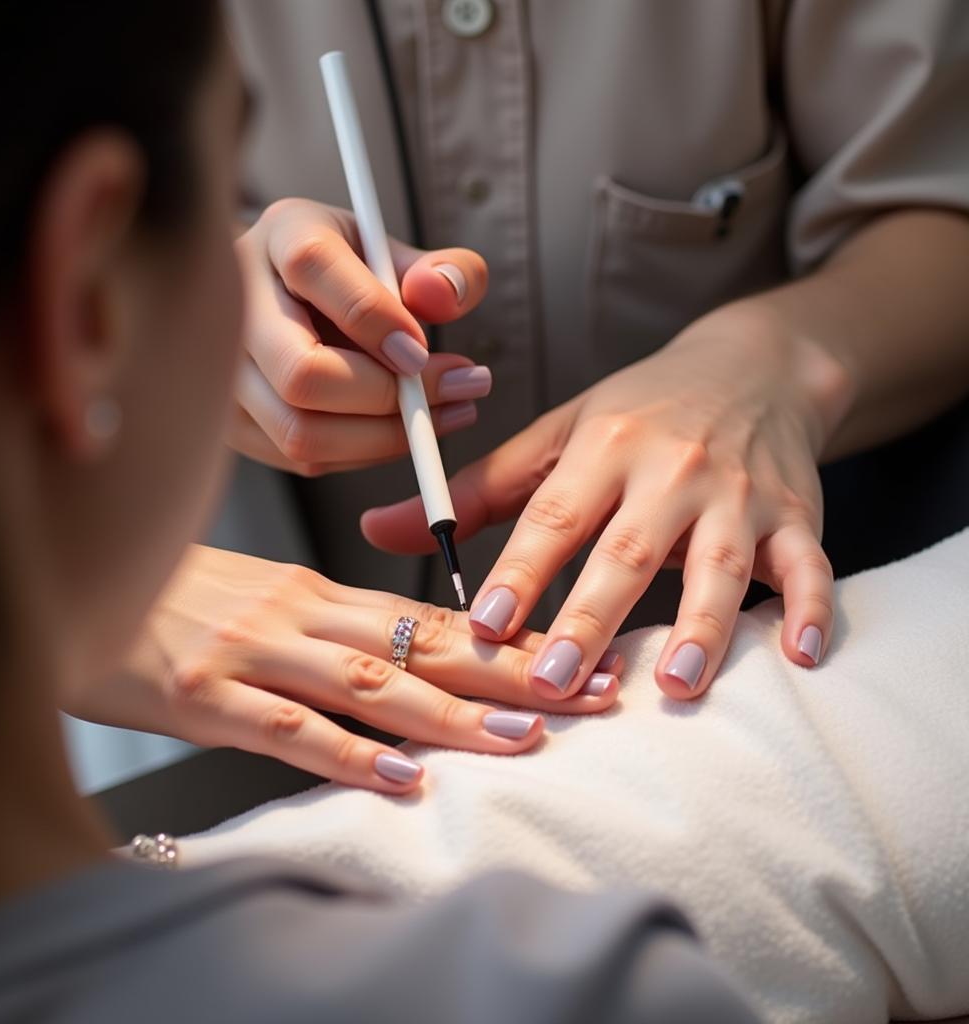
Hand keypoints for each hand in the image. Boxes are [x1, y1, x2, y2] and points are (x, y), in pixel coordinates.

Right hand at [64, 546, 620, 793]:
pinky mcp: (203, 693)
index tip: (572, 656)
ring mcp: (254, 651)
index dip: (505, 640)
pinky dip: (348, 754)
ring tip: (524, 738)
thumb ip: (330, 624)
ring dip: (452, 713)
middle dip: (511, 674)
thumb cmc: (171, 595)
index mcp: (318, 592)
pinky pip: (287, 727)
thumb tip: (400, 651)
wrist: (79, 572)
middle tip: (588, 694)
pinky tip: (401, 778)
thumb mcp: (262, 596)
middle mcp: (300, 614)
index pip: (429, 616)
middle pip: (423, 645)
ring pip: (370, 682)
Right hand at [232, 198, 489, 475]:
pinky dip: (366, 452)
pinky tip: (403, 429)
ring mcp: (225, 370)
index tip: (423, 352)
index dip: (374, 318)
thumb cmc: (351, 274)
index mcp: (281, 236)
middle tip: (457, 391)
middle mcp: (237, 302)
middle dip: (388, 397)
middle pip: (301, 373)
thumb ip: (442, 269)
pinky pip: (306, 458)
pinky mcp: (234, 423)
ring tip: (448, 413)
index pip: (311, 268)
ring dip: (386, 437)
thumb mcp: (402, 253)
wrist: (289, 301)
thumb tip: (443, 296)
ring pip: (302, 430)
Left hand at [363, 304, 844, 700]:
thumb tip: (376, 530)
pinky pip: (809, 562)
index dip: (520, 569)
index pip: (553, 515)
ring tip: (679, 685)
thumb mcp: (556, 437)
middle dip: (591, 616)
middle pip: (628, 550)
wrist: (751, 366)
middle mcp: (669, 470)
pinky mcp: (796, 514)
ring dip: (704, 624)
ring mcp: (738, 495)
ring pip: (721, 562)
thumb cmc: (639, 410)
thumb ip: (473, 491)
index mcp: (602, 448)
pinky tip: (801, 656)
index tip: (485, 624)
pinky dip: (812, 607)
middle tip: (555, 681)